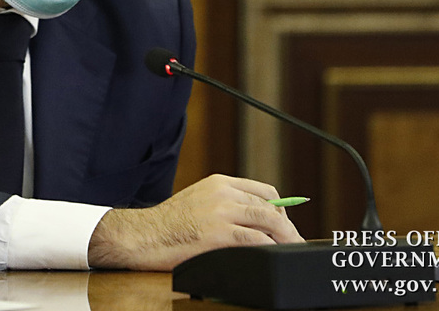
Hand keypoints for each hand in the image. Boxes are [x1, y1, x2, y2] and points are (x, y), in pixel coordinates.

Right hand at [87, 174, 303, 270]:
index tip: (287, 223)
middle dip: (288, 226)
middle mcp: (223, 192)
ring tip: (293, 250)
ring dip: (287, 237)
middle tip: (295, 242)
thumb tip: (253, 220)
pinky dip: (271, 248)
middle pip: (270, 206)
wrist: (143, 235)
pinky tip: (275, 256)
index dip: (281, 208)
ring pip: (268, 220)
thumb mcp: (198, 201)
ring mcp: (221, 212)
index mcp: (220, 182)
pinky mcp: (219, 234)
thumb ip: (224, 204)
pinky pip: (256, 240)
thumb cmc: (167, 224)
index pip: (264, 190)